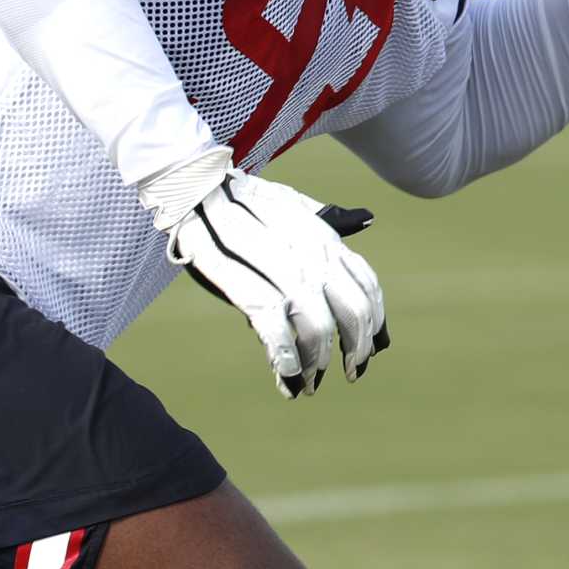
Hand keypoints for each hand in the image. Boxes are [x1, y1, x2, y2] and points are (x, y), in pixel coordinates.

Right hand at [139, 149, 388, 398]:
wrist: (194, 185)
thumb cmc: (242, 198)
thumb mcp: (289, 201)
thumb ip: (326, 217)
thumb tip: (367, 217)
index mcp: (323, 236)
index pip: (366, 286)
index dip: (374, 325)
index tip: (368, 351)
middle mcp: (309, 252)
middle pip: (351, 312)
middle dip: (355, 350)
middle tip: (348, 373)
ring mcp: (278, 266)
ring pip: (317, 325)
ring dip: (317, 363)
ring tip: (309, 383)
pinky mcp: (240, 279)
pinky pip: (274, 327)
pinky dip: (284, 358)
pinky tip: (285, 375)